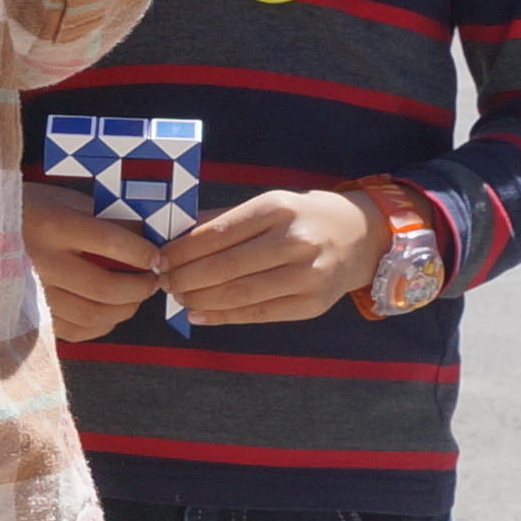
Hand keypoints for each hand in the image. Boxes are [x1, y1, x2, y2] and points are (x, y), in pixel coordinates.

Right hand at [21, 184, 164, 342]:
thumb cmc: (23, 208)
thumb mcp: (61, 199)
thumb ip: (101, 216)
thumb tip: (146, 235)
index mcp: (52, 226)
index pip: (111, 243)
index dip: (142, 253)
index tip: (157, 256)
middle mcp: (42, 263)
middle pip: (106, 288)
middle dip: (140, 287)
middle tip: (153, 280)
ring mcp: (33, 294)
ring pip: (93, 315)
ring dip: (125, 309)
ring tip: (135, 296)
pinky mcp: (28, 315)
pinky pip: (74, 331)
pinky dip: (101, 325)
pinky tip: (109, 312)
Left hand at [159, 189, 386, 327]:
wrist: (361, 236)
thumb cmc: (304, 217)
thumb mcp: (269, 204)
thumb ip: (224, 220)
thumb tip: (174, 238)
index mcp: (278, 209)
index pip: (217, 234)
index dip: (181, 252)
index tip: (158, 260)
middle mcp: (295, 241)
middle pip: (225, 267)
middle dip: (185, 278)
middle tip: (163, 283)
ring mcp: (307, 275)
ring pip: (239, 294)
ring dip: (199, 299)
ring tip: (177, 297)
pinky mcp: (312, 304)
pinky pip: (258, 314)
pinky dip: (223, 317)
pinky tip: (199, 314)